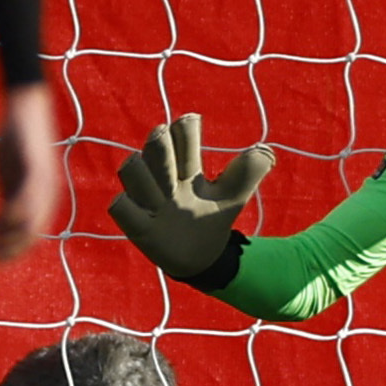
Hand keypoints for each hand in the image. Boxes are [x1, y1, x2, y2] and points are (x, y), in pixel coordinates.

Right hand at [0, 82, 61, 263]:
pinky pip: (27, 196)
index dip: (15, 249)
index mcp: (42, 197)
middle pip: (34, 233)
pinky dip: (15, 212)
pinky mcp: (35, 168)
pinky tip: (0, 221)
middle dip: (13, 249)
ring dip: (10, 236)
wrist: (26, 109)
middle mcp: (47, 193)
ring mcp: (43, 182)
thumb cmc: (16, 143)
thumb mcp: (10, 176)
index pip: (33, 233)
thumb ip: (8, 195)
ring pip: (32, 219)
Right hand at [108, 112, 273, 278]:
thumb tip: (266, 151)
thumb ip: (249, 172)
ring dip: (148, 178)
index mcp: (186, 166)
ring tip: (165, 198)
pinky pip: (119, 205)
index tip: (195, 133)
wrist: (200, 257)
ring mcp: (147, 200)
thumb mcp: (234, 195)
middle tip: (178, 168)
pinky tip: (149, 217)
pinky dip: (131, 208)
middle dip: (162, 145)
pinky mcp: (137, 226)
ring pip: (130, 168)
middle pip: (154, 143)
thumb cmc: (212, 217)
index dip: (186, 128)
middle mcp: (163, 177)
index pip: (180, 131)